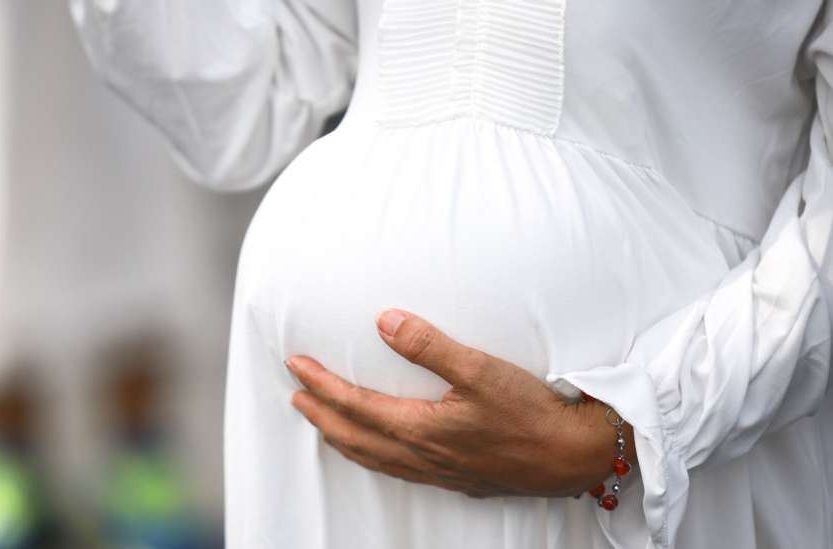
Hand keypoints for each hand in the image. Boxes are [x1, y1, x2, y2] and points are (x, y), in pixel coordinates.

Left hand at [285, 309, 635, 497]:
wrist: (571, 456)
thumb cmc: (530, 413)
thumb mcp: (480, 370)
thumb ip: (429, 345)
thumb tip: (384, 321)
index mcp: (420, 429)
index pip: (354, 405)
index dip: (321, 385)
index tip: (296, 366)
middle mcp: (421, 456)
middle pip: (353, 437)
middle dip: (320, 415)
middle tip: (296, 395)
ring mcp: (436, 472)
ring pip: (372, 458)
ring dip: (341, 438)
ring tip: (323, 422)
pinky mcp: (454, 478)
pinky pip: (395, 470)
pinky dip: (371, 456)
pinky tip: (377, 450)